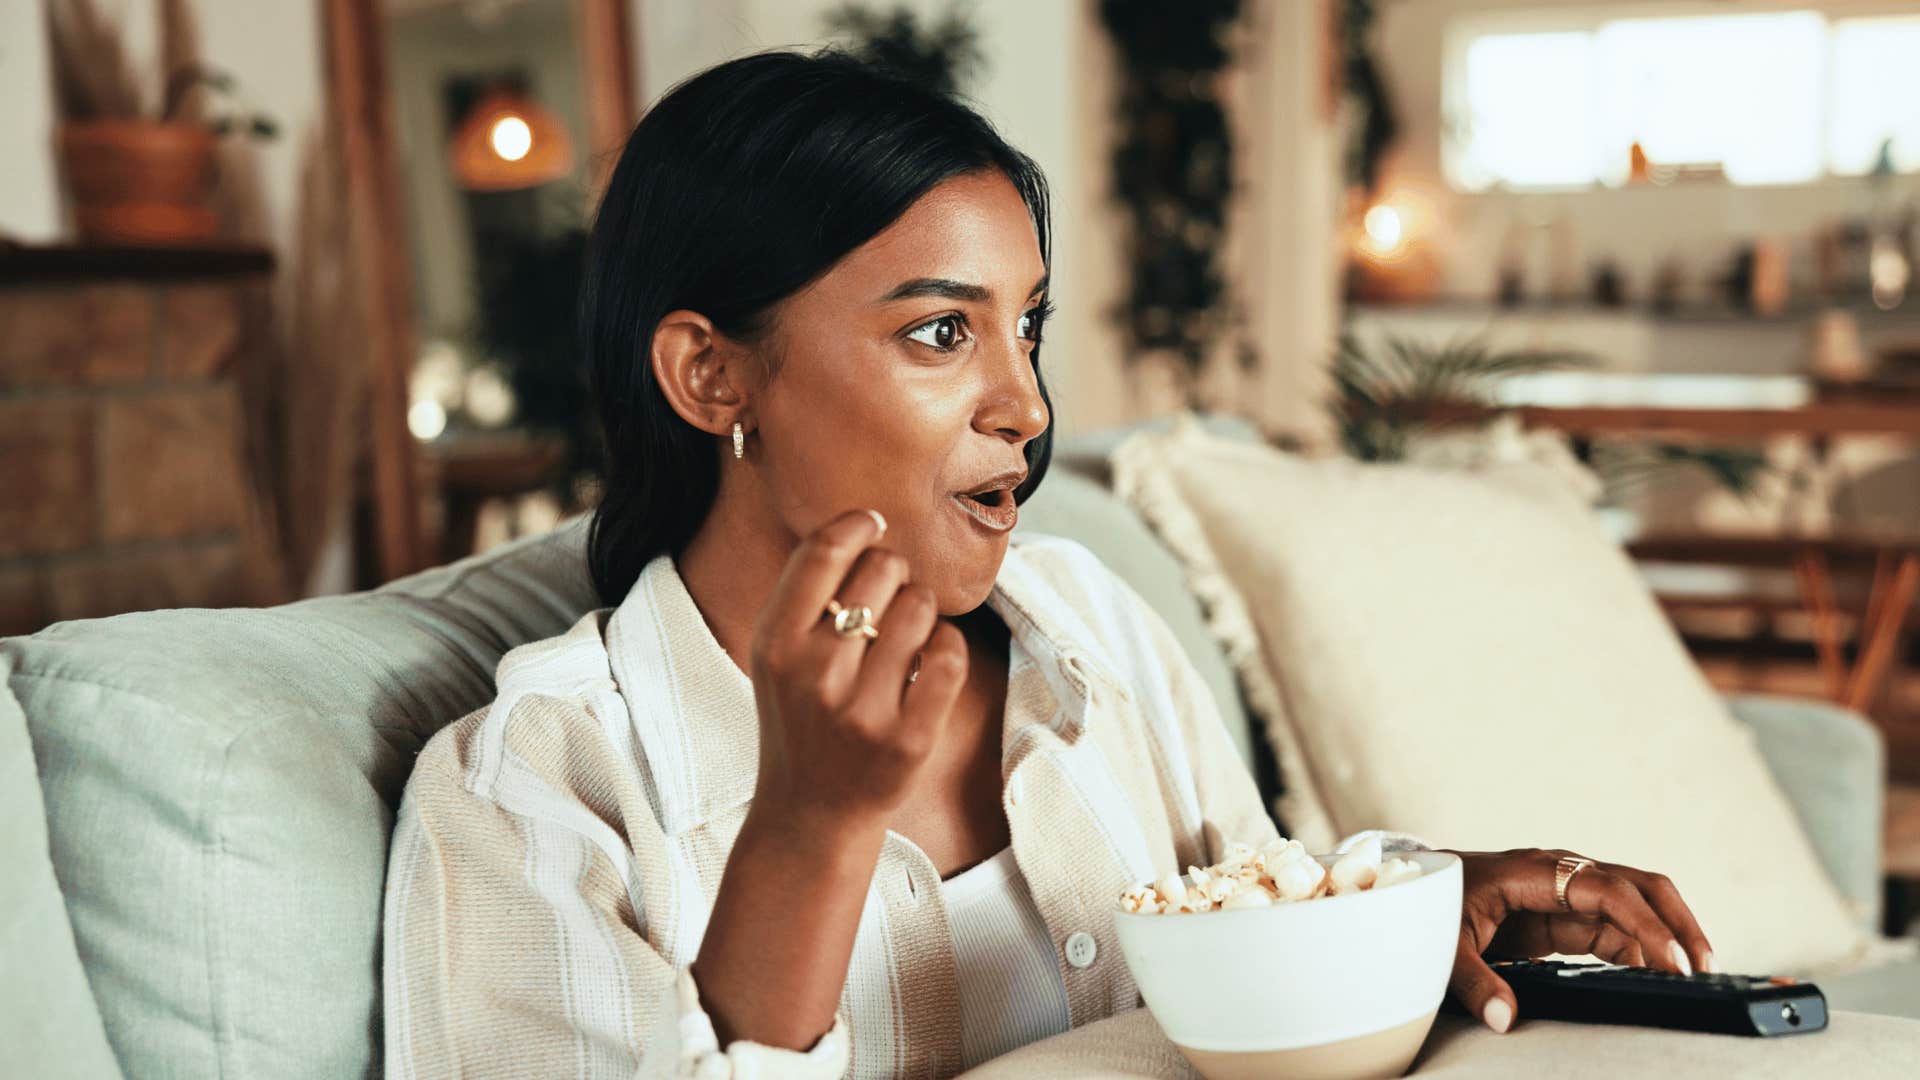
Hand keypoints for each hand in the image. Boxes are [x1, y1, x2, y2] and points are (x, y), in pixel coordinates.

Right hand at [747, 508, 970, 831]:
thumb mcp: (775, 658)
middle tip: (889, 599)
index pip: (824, 550)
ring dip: (923, 610)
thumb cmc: (799, 722)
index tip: (873, 525)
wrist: (810, 815)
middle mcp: (815, 674)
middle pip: (882, 569)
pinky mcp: (909, 739)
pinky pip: (950, 655)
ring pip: (921, 606)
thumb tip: (865, 524)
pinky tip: (931, 659)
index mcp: (774, 644)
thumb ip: (804, 596)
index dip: (858, 524)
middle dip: (894, 572)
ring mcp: (863, 710)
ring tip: (908, 635)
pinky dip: (948, 646)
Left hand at [1442, 847, 1714, 1033]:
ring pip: (1635, 906)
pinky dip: (1643, 950)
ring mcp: (1564, 895)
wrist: (1411, 887)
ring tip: (1694, 978)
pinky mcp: (1562, 918)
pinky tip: (1658, 978)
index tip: (1672, 964)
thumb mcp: (1442, 944)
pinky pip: (1616, 929)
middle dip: (1677, 923)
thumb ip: (1474, 980)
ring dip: (1667, 936)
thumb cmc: (1428, 904)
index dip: (1645, 925)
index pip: (1607, 890)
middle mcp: (1559, 876)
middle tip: (1706, 969)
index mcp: (1533, 872)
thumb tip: (1505, 1017)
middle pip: (1639, 887)